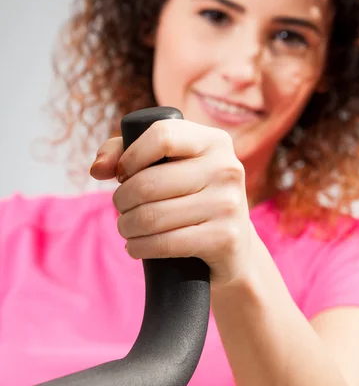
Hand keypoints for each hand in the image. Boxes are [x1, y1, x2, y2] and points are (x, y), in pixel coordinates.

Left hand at [90, 119, 254, 285]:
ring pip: (151, 216)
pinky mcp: (224, 238)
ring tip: (127, 227)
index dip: (130, 156)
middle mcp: (227, 168)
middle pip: (148, 182)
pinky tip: (135, 246)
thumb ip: (126, 153)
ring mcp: (228, 204)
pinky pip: (164, 243)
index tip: (123, 174)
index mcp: (215, 142)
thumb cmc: (191, 199)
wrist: (234, 249)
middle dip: (121, 199)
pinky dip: (138, 247)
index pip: (161, 136)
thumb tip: (98, 169)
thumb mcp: (169, 168)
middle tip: (122, 207)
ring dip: (126, 226)